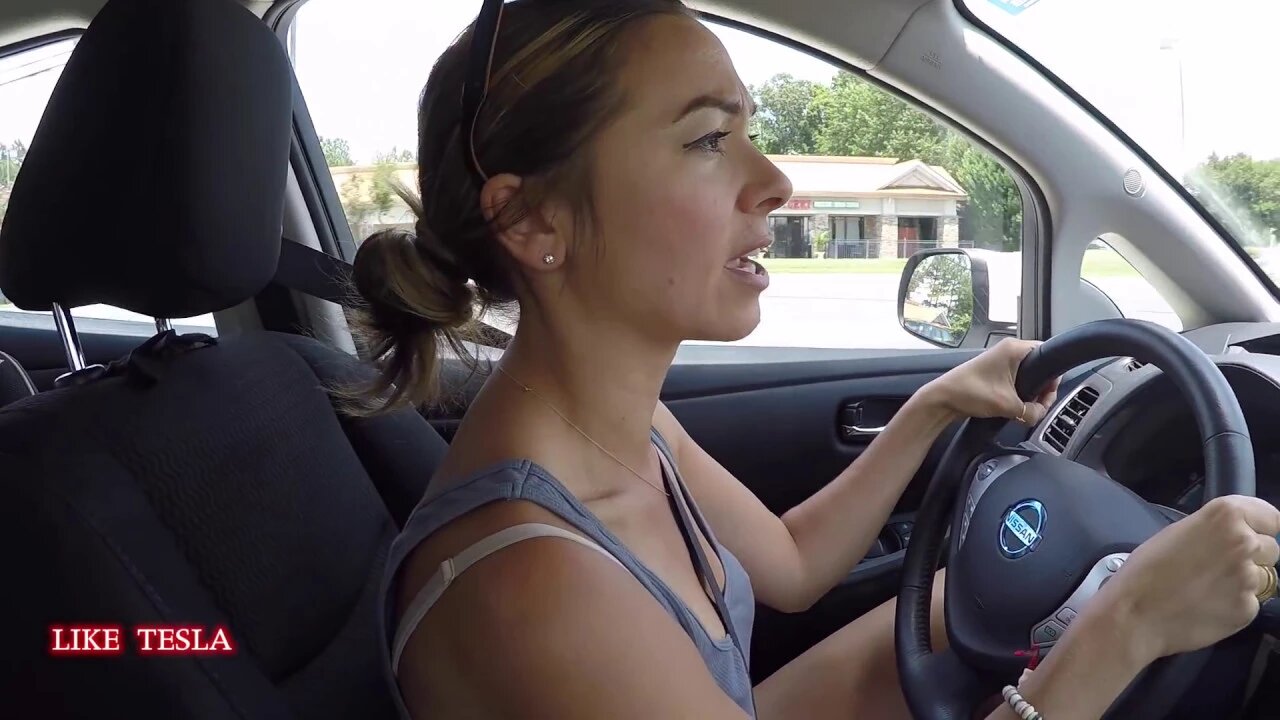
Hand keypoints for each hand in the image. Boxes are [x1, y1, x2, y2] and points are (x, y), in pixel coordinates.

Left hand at [922, 338, 1059, 424]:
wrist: (943, 398)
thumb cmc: (969, 392)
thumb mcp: (1007, 406)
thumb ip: (1032, 411)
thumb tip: (1040, 414)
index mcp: (1015, 349)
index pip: (1048, 355)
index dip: (1053, 379)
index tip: (1047, 396)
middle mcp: (1009, 350)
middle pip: (1040, 367)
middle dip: (1042, 389)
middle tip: (1038, 406)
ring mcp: (1002, 360)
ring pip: (1029, 375)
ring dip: (1030, 392)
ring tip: (1025, 408)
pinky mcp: (996, 371)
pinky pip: (1018, 379)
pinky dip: (1020, 392)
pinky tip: (1016, 405)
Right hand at [1099, 495, 1279, 661]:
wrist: (1136, 613)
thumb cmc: (1146, 568)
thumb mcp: (1179, 532)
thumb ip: (1214, 530)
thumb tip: (1235, 536)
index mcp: (1225, 516)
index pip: (1272, 518)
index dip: (1258, 528)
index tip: (1244, 536)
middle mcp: (1245, 543)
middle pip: (1270, 548)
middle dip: (1252, 556)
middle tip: (1218, 566)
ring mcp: (1250, 578)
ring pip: (1264, 577)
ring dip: (1245, 581)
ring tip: (1210, 588)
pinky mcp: (1249, 609)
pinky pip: (1251, 602)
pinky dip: (1235, 604)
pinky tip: (1208, 606)